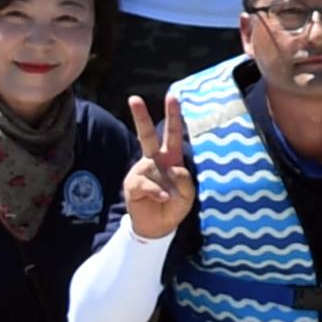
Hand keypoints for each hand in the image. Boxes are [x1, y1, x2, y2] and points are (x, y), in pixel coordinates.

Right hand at [121, 94, 195, 236]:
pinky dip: (157, 191)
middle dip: (140, 116)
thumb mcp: (188, 194)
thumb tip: (172, 169)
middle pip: (147, 135)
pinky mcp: (133, 183)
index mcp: (171, 158)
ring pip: (150, 165)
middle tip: (134, 98)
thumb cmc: (174, 206)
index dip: (174, 116)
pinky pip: (146, 183)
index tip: (172, 96)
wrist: (157, 226)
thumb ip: (185, 180)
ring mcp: (142, 171)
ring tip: (169, 198)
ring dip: (164, 182)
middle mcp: (154, 160)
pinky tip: (164, 198)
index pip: (173, 134)